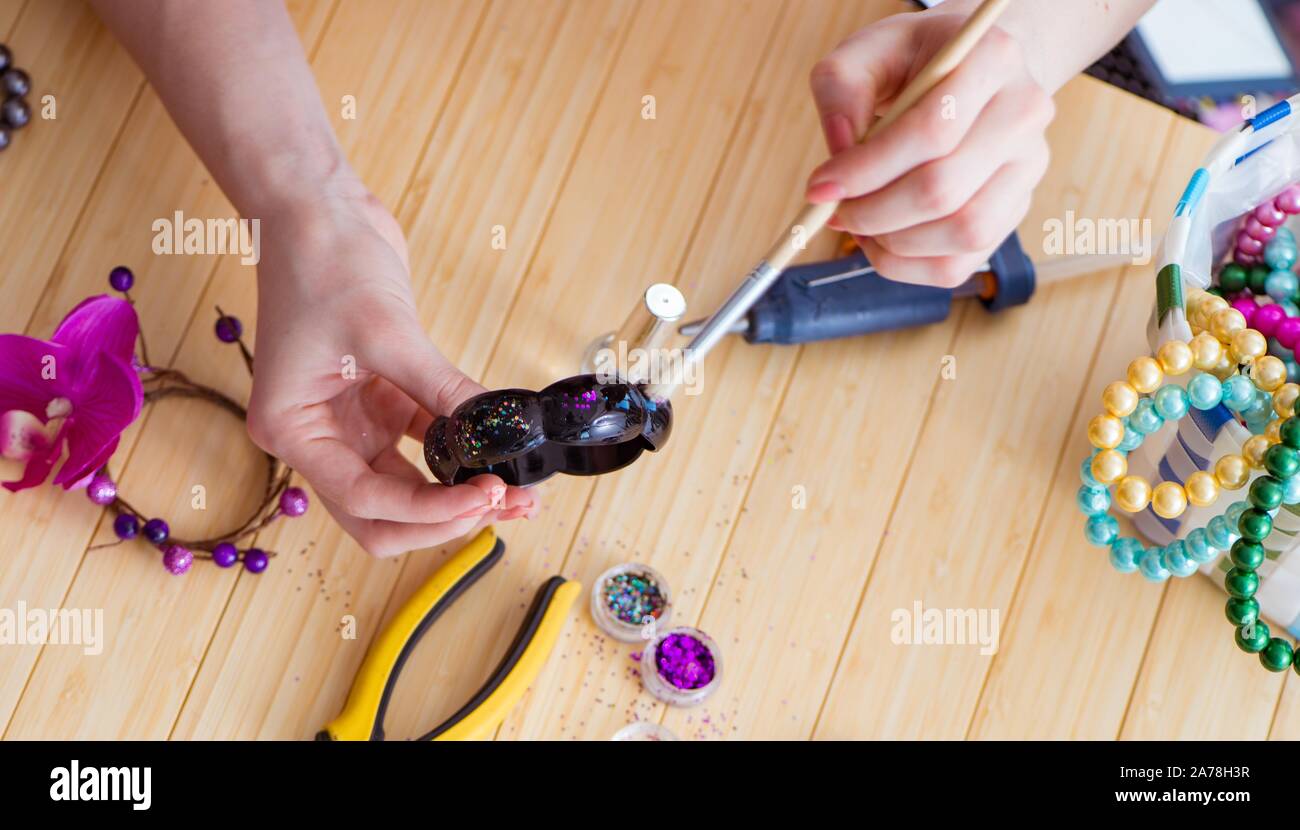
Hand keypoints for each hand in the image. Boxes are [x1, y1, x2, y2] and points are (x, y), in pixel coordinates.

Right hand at [246, 176, 535, 557]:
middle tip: (499, 505)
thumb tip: (500, 432)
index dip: (426, 510)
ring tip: (516, 496)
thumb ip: (443, 390)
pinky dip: (460, 457)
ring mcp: (350, 422)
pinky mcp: (382, 400)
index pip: (361, 499)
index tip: (482, 498)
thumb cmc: (323, 261)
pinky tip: (502, 458)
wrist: (318, 208)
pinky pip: (424, 447)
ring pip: (404, 490)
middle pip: (379, 514)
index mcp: (292, 430)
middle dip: (440, 519)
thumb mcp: (388, 333)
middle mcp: (316, 436)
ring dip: (455, 497)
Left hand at [806, 10, 1053, 286]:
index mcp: (993, 58)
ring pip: (961, 233)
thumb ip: (842, 94)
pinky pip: (958, 264)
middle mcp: (1024, 114)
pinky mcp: (1014, 210)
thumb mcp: (866, 51)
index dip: (866, 169)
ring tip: (857, 223)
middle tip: (833, 211)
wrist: (967, 70)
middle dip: (872, 213)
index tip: (818, 186)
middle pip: (944, 189)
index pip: (932, 130)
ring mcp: (1027, 167)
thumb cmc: (911, 60)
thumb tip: (836, 169)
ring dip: (891, 244)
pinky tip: (879, 241)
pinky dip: (907, 266)